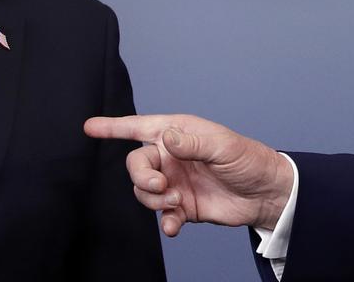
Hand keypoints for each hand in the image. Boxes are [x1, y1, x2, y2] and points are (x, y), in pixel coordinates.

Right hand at [84, 114, 294, 236]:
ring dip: (154, 200)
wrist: (265, 194)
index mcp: (178, 134)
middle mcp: (171, 157)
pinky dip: (164, 222)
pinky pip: (161, 215)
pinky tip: (174, 226)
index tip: (89, 127)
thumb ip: (192, 143)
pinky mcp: (182, 206)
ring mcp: (175, 182)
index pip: (140, 127)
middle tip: (162, 187)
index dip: (113, 127)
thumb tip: (166, 138)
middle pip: (136, 165)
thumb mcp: (223, 147)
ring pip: (144, 192)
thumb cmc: (248, 160)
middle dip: (142, 178)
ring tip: (176, 201)